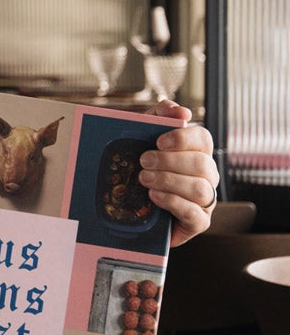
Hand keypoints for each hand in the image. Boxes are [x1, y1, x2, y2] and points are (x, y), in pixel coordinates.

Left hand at [137, 102, 218, 246]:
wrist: (127, 208)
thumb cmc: (140, 169)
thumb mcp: (142, 138)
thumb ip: (159, 116)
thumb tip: (180, 111)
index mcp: (197, 153)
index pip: (203, 138)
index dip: (183, 138)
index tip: (158, 141)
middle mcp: (206, 175)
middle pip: (202, 163)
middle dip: (169, 161)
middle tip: (143, 161)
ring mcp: (206, 200)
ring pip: (200, 188)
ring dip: (169, 181)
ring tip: (144, 179)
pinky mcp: (199, 222)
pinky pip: (195, 214)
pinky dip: (173, 203)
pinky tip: (154, 196)